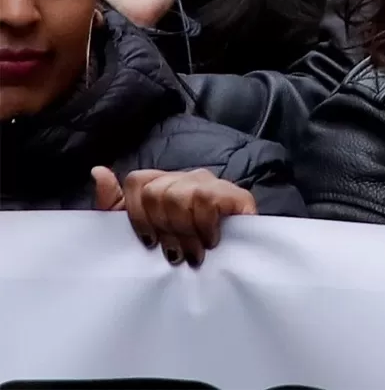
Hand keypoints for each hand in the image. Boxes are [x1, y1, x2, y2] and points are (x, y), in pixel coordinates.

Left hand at [93, 166, 256, 267]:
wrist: (233, 263)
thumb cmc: (183, 248)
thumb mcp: (143, 231)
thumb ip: (115, 204)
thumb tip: (98, 171)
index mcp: (163, 184)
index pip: (138, 181)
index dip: (137, 215)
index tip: (149, 243)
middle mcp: (187, 178)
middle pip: (158, 192)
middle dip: (163, 229)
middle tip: (174, 254)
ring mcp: (211, 183)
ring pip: (180, 195)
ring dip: (183, 230)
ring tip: (192, 252)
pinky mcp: (235, 194)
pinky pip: (207, 198)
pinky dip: (204, 224)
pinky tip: (209, 240)